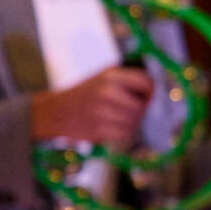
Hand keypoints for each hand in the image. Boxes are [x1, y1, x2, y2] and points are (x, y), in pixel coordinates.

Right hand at [31, 66, 155, 147]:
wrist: (53, 112)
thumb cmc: (82, 95)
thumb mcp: (101, 78)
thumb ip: (127, 80)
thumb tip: (156, 89)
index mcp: (110, 76)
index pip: (146, 82)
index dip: (151, 92)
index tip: (147, 97)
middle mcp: (107, 91)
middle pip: (141, 105)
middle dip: (140, 112)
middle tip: (130, 112)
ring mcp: (102, 111)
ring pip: (134, 121)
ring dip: (131, 124)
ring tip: (119, 120)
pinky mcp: (98, 129)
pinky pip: (125, 133)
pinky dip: (123, 133)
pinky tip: (113, 128)